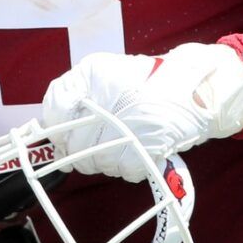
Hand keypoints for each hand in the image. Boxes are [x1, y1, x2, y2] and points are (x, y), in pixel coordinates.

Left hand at [39, 43, 242, 179]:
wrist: (194, 87)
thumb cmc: (144, 82)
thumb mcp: (101, 72)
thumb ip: (69, 94)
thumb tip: (48, 128)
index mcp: (93, 73)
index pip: (55, 110)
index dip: (57, 131)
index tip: (63, 138)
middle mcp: (110, 96)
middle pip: (75, 145)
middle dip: (80, 152)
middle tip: (96, 145)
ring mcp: (132, 122)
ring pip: (98, 162)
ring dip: (105, 161)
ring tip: (121, 143)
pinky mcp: (152, 143)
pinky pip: (126, 170)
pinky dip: (129, 167)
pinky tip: (136, 151)